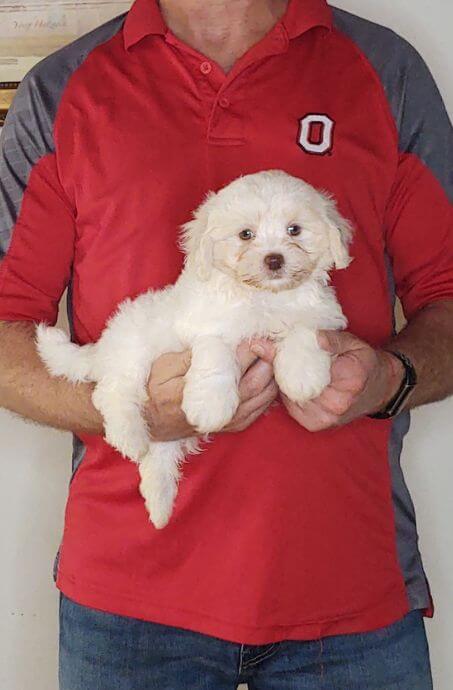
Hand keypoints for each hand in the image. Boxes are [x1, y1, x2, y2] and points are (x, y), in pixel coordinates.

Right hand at [144, 339, 276, 441]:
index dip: (250, 344)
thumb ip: (192, 355)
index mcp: (207, 390)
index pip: (239, 362)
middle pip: (261, 376)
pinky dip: (271, 387)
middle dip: (268, 353)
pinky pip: (264, 405)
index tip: (253, 328)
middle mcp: (225, 408)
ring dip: (272, 370)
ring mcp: (234, 419)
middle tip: (267, 336)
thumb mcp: (165, 365)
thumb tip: (217, 341)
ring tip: (269, 350)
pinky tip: (266, 372)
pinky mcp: (237, 424)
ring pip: (267, 392)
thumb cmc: (157, 390)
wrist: (152, 422)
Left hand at [281, 330, 403, 431]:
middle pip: (297, 384)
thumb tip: (316, 337)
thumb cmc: (365, 364)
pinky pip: (292, 407)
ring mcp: (326, 418)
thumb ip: (335, 339)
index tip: (286, 347)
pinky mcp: (316, 425)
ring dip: (287, 383)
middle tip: (282, 356)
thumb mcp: (355, 344)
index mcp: (350, 380)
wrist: (378, 390)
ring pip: (291, 396)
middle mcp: (338, 404)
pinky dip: (290, 395)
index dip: (294, 356)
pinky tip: (296, 384)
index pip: (309, 367)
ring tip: (288, 369)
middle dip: (287, 370)